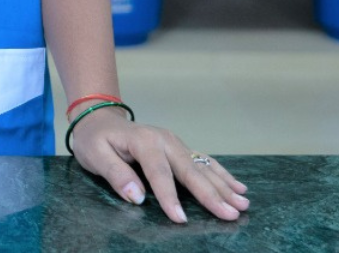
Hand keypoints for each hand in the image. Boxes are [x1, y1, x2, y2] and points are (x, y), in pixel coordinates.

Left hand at [67, 107, 248, 223]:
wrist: (99, 118)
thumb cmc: (95, 140)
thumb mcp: (95, 156)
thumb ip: (116, 175)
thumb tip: (138, 197)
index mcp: (144, 141)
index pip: (159, 173)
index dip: (169, 197)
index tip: (180, 219)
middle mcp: (165, 140)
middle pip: (190, 171)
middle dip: (211, 194)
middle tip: (230, 214)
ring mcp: (175, 143)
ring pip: (203, 167)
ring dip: (224, 186)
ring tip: (243, 204)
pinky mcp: (180, 148)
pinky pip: (204, 162)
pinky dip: (222, 175)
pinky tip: (239, 187)